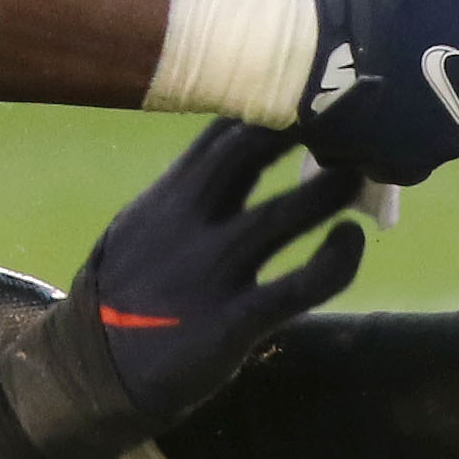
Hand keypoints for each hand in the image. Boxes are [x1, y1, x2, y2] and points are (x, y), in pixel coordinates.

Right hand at [0, 123, 364, 458]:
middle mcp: (189, 220)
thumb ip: (188, 186)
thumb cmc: (128, 290)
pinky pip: (302, 284)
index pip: (226, 126)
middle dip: (307, 125)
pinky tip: (350, 241)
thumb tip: (241, 142)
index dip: (275, 98)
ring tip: (365, 171)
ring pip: (286, 213)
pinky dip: (337, 258)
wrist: (92, 372)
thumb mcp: (143, 222)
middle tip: (353, 113)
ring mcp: (212, 269)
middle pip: (254, 149)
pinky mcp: (235, 321)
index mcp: (169, 192)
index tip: (318, 86)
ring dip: (334, 188)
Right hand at [295, 0, 458, 182]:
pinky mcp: (406, 169)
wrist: (314, 53)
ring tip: (391, 84)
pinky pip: (408, 149)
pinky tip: (374, 112)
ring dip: (426, 105)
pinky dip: (396, 133)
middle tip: (414, 52)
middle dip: (454, 71)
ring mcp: (445, 145)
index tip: (440, 18)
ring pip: (443, 120)